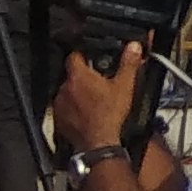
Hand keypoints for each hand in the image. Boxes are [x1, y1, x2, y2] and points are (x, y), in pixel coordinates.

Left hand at [47, 34, 143, 153]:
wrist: (98, 143)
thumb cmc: (109, 115)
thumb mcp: (124, 86)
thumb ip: (128, 64)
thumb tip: (133, 47)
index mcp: (79, 76)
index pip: (74, 56)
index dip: (83, 55)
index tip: (90, 58)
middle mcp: (65, 88)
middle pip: (72, 75)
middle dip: (83, 77)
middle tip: (98, 83)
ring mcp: (59, 104)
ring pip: (67, 92)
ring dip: (77, 94)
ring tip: (93, 101)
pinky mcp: (58, 119)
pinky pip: (64, 109)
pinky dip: (72, 109)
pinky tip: (86, 114)